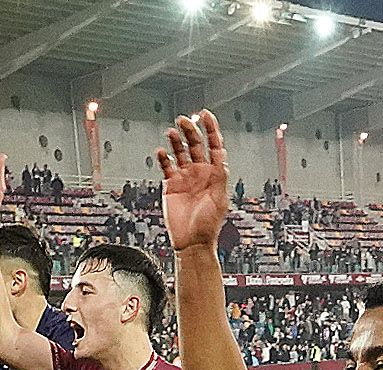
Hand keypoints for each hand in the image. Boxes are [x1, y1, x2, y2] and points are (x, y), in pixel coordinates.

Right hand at [157, 112, 230, 252]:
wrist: (192, 242)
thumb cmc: (208, 225)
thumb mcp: (219, 199)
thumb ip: (219, 177)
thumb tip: (221, 157)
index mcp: (215, 174)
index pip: (214, 145)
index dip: (211, 129)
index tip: (205, 114)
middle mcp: (200, 173)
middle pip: (195, 145)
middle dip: (190, 131)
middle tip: (184, 120)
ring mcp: (185, 178)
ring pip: (180, 153)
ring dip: (177, 141)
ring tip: (172, 132)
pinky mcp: (171, 186)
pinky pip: (166, 167)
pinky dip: (163, 158)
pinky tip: (161, 151)